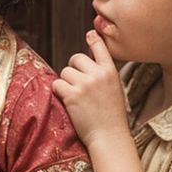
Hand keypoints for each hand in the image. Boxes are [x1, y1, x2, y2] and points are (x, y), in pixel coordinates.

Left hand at [51, 30, 127, 146]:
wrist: (109, 137)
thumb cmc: (111, 115)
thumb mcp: (114, 89)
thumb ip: (103, 74)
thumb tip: (87, 58)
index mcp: (111, 72)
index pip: (100, 48)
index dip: (94, 39)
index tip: (90, 33)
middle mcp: (98, 75)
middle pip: (76, 58)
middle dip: (73, 68)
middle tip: (77, 83)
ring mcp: (85, 84)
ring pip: (65, 72)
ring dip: (66, 83)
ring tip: (77, 98)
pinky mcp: (72, 94)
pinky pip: (57, 84)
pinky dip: (59, 92)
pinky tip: (69, 102)